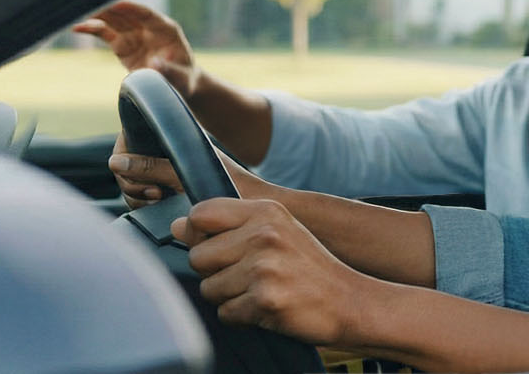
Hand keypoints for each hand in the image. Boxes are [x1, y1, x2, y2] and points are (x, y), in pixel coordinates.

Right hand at [72, 0, 200, 95]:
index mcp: (166, 30)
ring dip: (97, 16)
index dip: (132, 9)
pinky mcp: (122, 45)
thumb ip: (169, 70)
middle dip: (109, 9)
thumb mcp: (182, 77)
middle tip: (90, 5)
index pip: (147, 14)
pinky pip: (106, 34)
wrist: (178, 85)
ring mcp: (134, 35)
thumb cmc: (184, 79)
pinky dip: (92, 29)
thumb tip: (154, 64)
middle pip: (126, 14)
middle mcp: (148, 28)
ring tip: (77, 14)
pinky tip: (77, 27)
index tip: (118, 4)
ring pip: (113, 20)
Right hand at [110, 133, 272, 208]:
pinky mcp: (169, 188)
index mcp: (170, 136)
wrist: (254, 204)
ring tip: (160, 200)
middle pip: (126, 165)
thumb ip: (152, 166)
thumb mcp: (187, 173)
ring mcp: (166, 169)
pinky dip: (147, 201)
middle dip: (132, 183)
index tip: (146, 180)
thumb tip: (115, 162)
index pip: (127, 140)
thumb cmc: (228, 184)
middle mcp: (165, 150)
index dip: (125, 159)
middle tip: (156, 195)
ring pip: (133, 182)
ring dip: (139, 195)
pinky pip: (144, 194)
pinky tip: (162, 205)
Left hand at [172, 198, 385, 346]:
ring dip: (228, 297)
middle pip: (197, 256)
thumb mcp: (277, 232)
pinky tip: (265, 307)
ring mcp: (264, 268)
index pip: (200, 214)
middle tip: (246, 275)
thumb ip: (230, 226)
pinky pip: (225, 313)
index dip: (198, 234)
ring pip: (208, 288)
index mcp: (266, 212)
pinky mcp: (264, 299)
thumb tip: (178, 226)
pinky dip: (241, 316)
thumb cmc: (308, 268)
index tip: (217, 246)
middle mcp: (264, 235)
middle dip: (214, 272)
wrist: (349, 302)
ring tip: (259, 291)